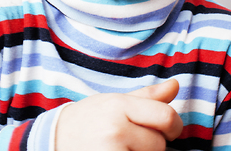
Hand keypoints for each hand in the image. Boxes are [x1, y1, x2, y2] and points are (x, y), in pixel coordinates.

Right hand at [55, 79, 182, 150]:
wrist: (54, 139)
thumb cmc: (90, 118)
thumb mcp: (116, 101)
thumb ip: (148, 96)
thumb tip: (176, 85)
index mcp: (120, 106)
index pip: (166, 117)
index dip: (174, 125)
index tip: (169, 129)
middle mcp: (115, 129)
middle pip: (159, 144)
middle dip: (154, 143)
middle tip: (134, 139)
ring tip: (123, 147)